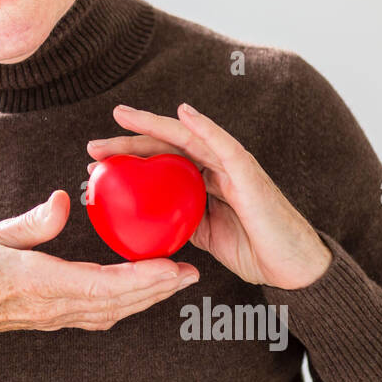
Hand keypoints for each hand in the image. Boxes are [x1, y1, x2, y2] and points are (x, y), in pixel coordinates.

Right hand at [0, 189, 201, 356]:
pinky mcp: (51, 316)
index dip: (142, 279)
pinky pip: (97, 313)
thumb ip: (29, 224)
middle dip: (157, 289)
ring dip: (146, 298)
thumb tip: (60, 200)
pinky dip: (125, 302)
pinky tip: (139, 290)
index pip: (102, 286)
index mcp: (39, 284)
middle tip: (191, 273)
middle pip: (117, 304)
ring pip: (112, 312)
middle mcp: (52, 307)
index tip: (173, 266)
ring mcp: (53, 316)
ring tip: (175, 280)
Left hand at [86, 103, 331, 289]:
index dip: (126, 160)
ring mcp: (231, 165)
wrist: (288, 268)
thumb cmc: (252, 249)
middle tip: (93, 147)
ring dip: (152, 126)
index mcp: (202, 181)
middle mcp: (214, 166)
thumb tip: (149, 221)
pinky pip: (223, 145)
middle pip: (165, 146)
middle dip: (127, 142)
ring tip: (120, 118)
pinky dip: (204, 126)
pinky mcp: (248, 171)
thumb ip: (181, 220)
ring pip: (187, 137)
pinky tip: (184, 114)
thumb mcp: (204, 235)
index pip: (159, 163)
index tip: (93, 166)